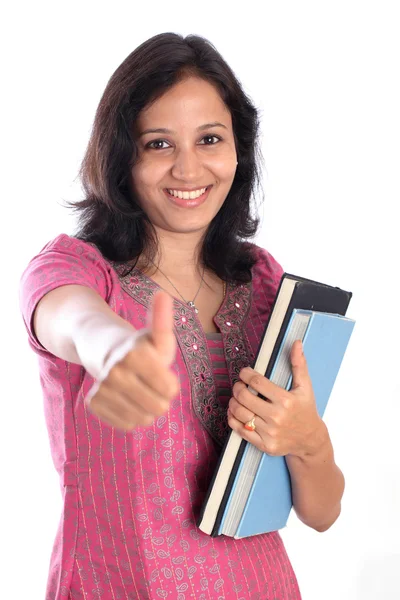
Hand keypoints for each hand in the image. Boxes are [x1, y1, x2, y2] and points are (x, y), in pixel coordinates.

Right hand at [86, 290, 178, 430]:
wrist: (103, 350)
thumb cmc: (140, 346)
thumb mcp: (156, 335)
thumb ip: (163, 320)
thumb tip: (163, 294)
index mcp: (134, 355)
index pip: (170, 390)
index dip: (171, 385)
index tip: (162, 373)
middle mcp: (115, 373)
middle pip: (159, 408)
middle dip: (161, 399)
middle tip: (152, 385)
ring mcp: (102, 389)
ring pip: (143, 419)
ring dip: (147, 409)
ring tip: (141, 392)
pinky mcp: (94, 404)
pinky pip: (126, 424)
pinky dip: (131, 416)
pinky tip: (128, 400)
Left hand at [227, 340, 325, 457]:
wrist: (310, 440)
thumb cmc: (306, 410)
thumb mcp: (305, 387)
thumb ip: (299, 364)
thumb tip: (296, 343)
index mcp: (286, 400)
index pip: (256, 382)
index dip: (245, 374)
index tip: (244, 373)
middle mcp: (277, 417)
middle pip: (244, 397)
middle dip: (237, 388)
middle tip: (238, 385)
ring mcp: (270, 432)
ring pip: (239, 413)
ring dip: (233, 402)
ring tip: (236, 398)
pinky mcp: (264, 444)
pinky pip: (240, 430)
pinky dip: (233, 419)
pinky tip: (235, 412)